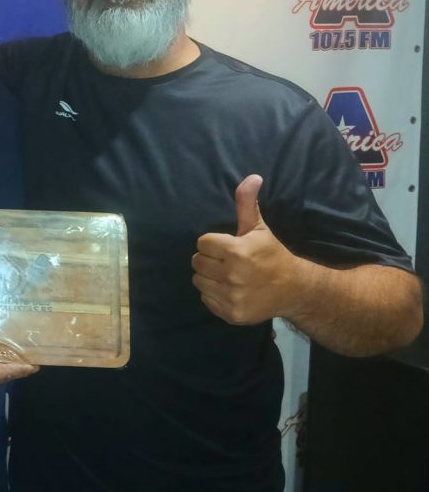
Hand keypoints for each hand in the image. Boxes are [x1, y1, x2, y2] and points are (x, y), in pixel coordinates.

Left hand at [191, 175, 302, 325]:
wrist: (294, 289)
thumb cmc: (271, 254)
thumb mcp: (259, 228)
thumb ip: (248, 204)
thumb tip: (252, 177)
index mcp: (237, 251)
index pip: (203, 243)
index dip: (213, 243)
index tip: (228, 246)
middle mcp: (233, 275)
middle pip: (197, 262)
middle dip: (209, 259)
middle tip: (226, 260)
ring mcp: (232, 297)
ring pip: (198, 280)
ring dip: (208, 276)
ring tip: (226, 274)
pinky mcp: (231, 314)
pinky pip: (205, 299)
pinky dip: (213, 294)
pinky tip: (229, 289)